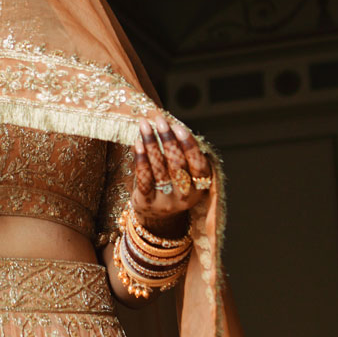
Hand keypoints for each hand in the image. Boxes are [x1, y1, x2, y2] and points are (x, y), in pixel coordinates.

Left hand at [131, 115, 211, 237]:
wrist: (157, 217)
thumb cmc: (172, 186)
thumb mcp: (183, 175)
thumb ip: (180, 154)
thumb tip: (167, 125)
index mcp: (200, 187)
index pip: (198, 164)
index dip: (188, 145)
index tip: (177, 126)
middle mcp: (185, 195)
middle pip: (177, 163)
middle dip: (167, 139)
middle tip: (159, 120)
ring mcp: (166, 200)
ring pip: (159, 168)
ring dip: (151, 143)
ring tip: (144, 125)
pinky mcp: (148, 203)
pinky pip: (144, 178)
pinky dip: (140, 158)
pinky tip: (137, 143)